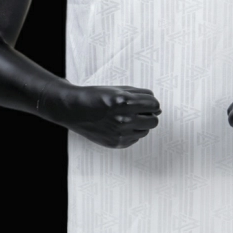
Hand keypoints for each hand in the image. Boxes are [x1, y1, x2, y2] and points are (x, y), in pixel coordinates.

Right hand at [42, 83, 161, 148]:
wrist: (74, 109)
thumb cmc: (97, 96)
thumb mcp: (119, 89)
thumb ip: (141, 96)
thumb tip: (157, 107)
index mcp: (125, 102)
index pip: (154, 105)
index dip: (152, 102)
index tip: (146, 102)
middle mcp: (124, 119)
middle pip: (154, 121)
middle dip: (149, 115)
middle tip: (138, 110)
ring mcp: (120, 134)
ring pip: (145, 131)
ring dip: (140, 124)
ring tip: (126, 117)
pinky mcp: (116, 143)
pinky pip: (135, 139)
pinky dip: (131, 132)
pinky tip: (119, 125)